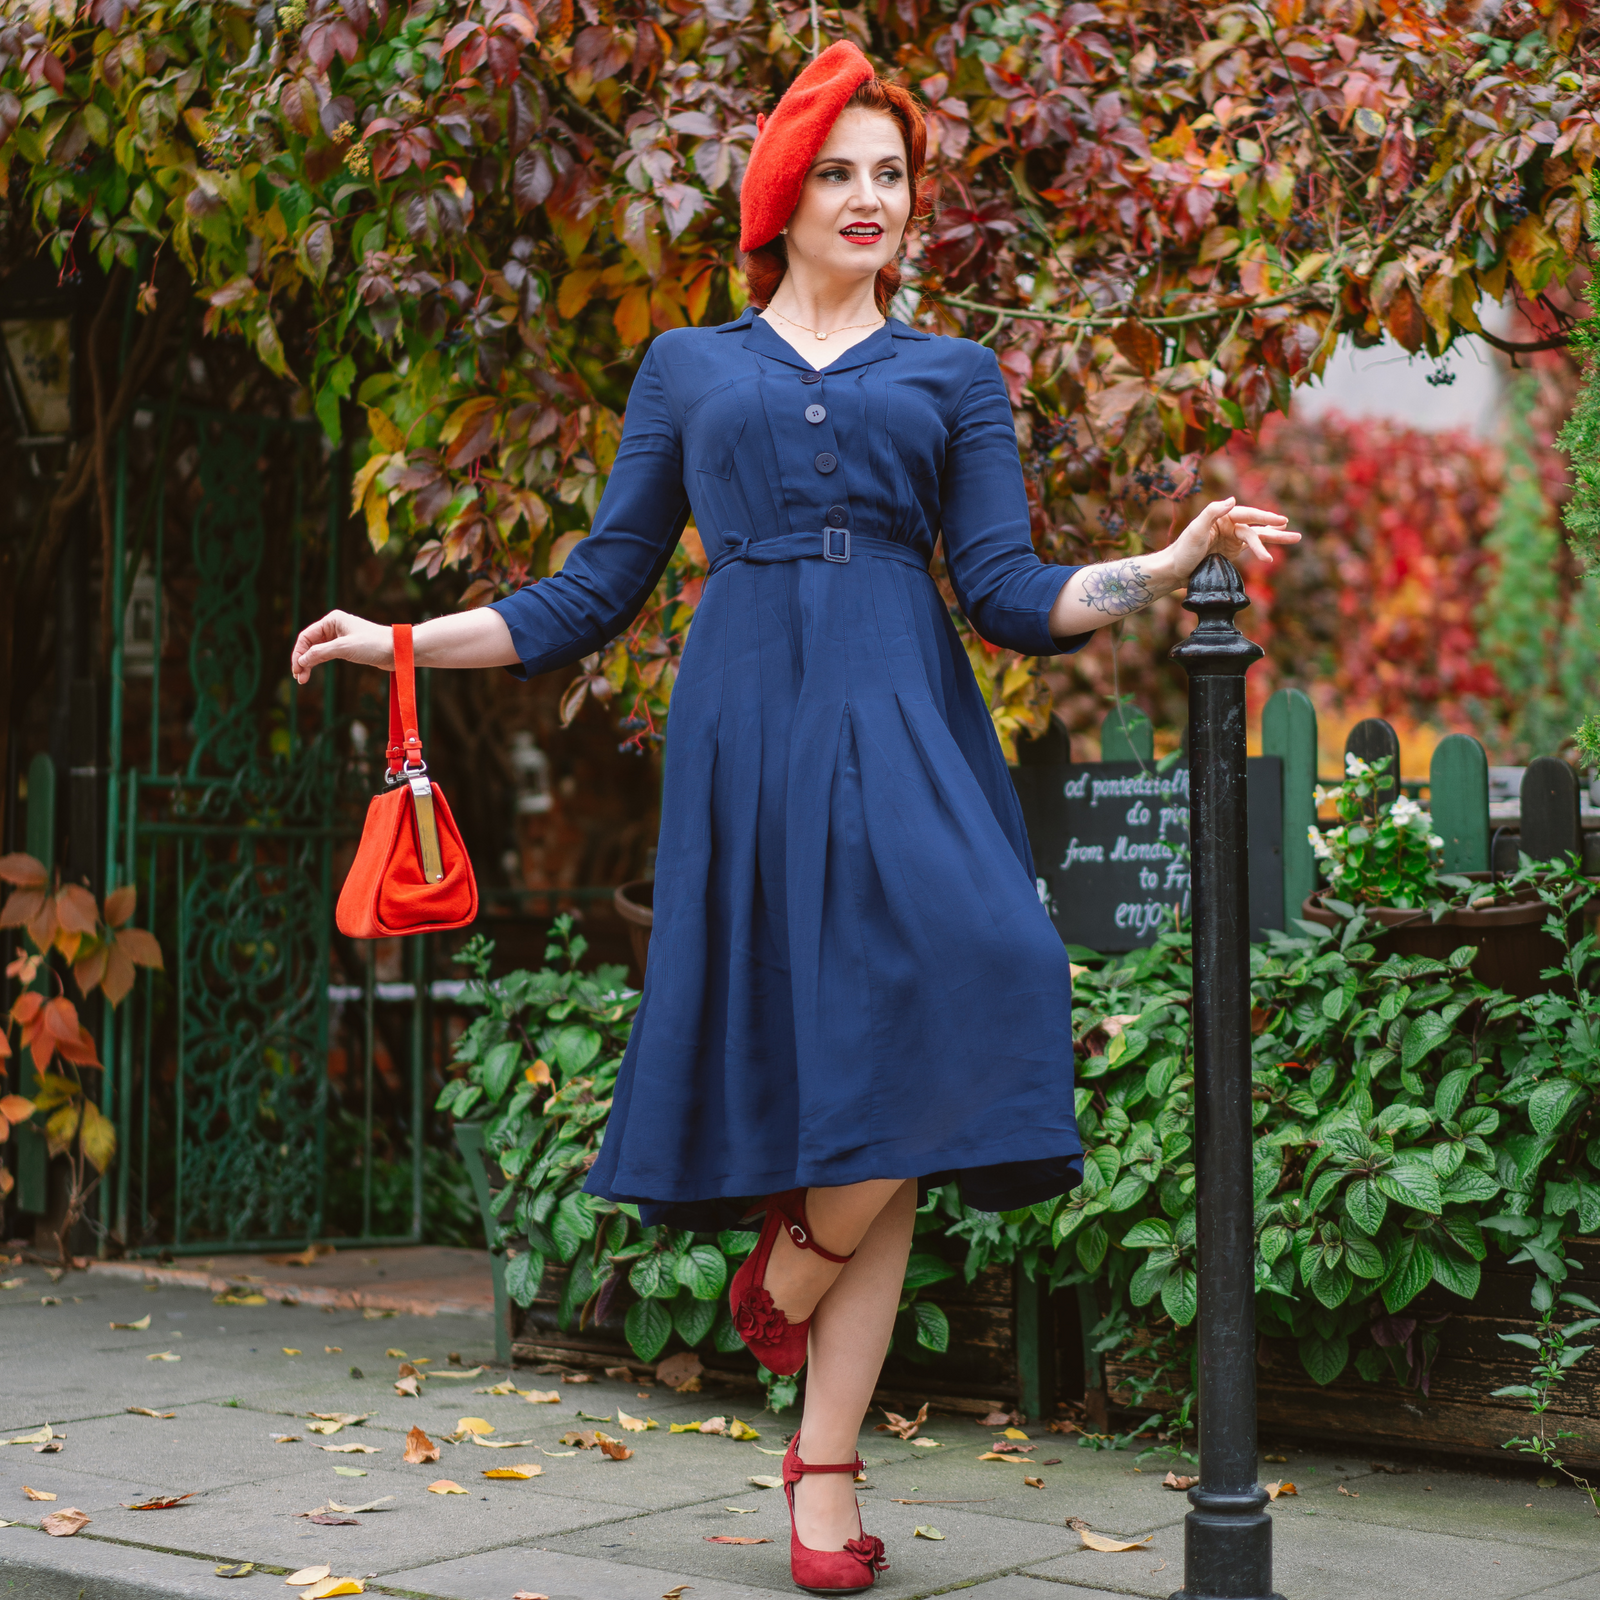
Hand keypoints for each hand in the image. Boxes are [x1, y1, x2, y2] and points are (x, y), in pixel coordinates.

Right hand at [291, 610, 393, 683]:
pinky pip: (327, 654)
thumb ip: (320, 653)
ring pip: (317, 650)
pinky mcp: (347, 647)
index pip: (306, 636)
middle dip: (302, 660)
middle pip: (310, 644)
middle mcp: (334, 626)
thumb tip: (301, 661)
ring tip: (303, 680)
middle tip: (299, 679)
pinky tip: (313, 671)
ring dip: (309, 663)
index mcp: (332, 620)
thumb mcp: (343, 648)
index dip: (298, 654)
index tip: (296, 670)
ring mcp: (340, 637)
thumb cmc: (373, 645)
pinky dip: (319, 662)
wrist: (397, 650)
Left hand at [1165, 497, 1300, 582]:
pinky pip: (1252, 547)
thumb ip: (1213, 511)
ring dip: (1276, 538)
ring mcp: (1231, 538)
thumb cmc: (1183, 549)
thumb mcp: (1196, 529)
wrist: (1174, 570)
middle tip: (1292, 531)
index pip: (1247, 514)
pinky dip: (1264, 548)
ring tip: (1296, 538)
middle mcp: (1228, 524)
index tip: (1281, 521)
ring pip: (1258, 536)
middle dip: (1274, 528)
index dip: (1265, 517)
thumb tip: (1233, 499)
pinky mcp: (1232, 551)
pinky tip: (1275, 550)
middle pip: (1256, 525)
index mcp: (1222, 516)